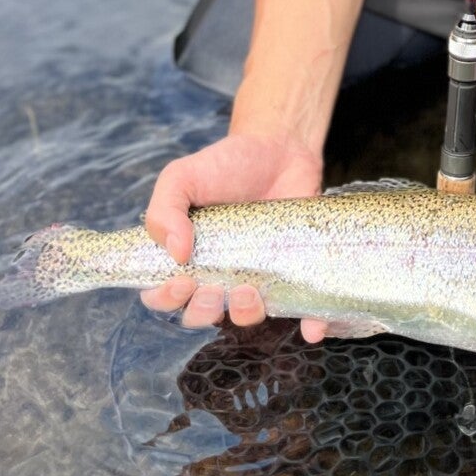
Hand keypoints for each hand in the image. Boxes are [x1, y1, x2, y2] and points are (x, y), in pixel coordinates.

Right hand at [141, 126, 321, 329]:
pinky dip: (309, 326)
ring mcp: (255, 276)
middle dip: (203, 311)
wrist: (281, 147)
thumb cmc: (226, 164)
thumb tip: (176, 253)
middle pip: (200, 315)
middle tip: (213, 287)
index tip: (180, 280)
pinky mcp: (291, 274)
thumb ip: (164, 210)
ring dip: (243, 314)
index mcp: (186, 257)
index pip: (163, 295)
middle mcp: (218, 273)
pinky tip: (312, 328)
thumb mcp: (182, 176)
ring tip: (249, 290)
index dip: (165, 298)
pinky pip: (299, 310)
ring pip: (244, 317)